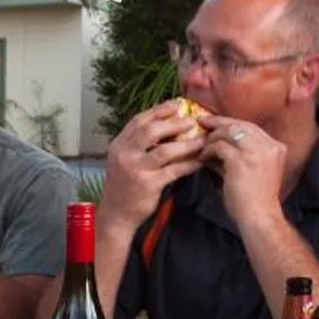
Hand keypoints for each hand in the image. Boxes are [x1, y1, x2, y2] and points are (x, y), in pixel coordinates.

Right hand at [102, 100, 206, 222]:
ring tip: (202, 140)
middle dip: (174, 123)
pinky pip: (174, 170)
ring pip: (165, 150)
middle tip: (192, 120)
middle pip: (151, 131)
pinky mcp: (149, 184)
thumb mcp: (124, 160)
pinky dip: (189, 164)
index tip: (176, 104)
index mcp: (119, 145)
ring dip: (186, 144)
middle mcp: (126, 154)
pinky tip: (199, 162)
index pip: (138, 121)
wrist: (117, 214)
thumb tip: (165, 127)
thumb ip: (138, 144)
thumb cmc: (124, 185)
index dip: (158, 110)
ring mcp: (137, 169)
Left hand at [201, 115, 285, 226]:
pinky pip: (219, 146)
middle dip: (219, 122)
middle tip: (202, 121)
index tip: (217, 123)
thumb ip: (238, 156)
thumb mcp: (253, 171)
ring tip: (201, 144)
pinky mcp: (241, 160)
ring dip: (212, 137)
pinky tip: (202, 158)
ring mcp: (256, 151)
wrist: (260, 216)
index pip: (251, 127)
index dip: (232, 124)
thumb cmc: (254, 200)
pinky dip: (208, 151)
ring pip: (229, 132)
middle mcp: (269, 145)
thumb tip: (214, 145)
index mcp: (276, 147)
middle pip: (240, 125)